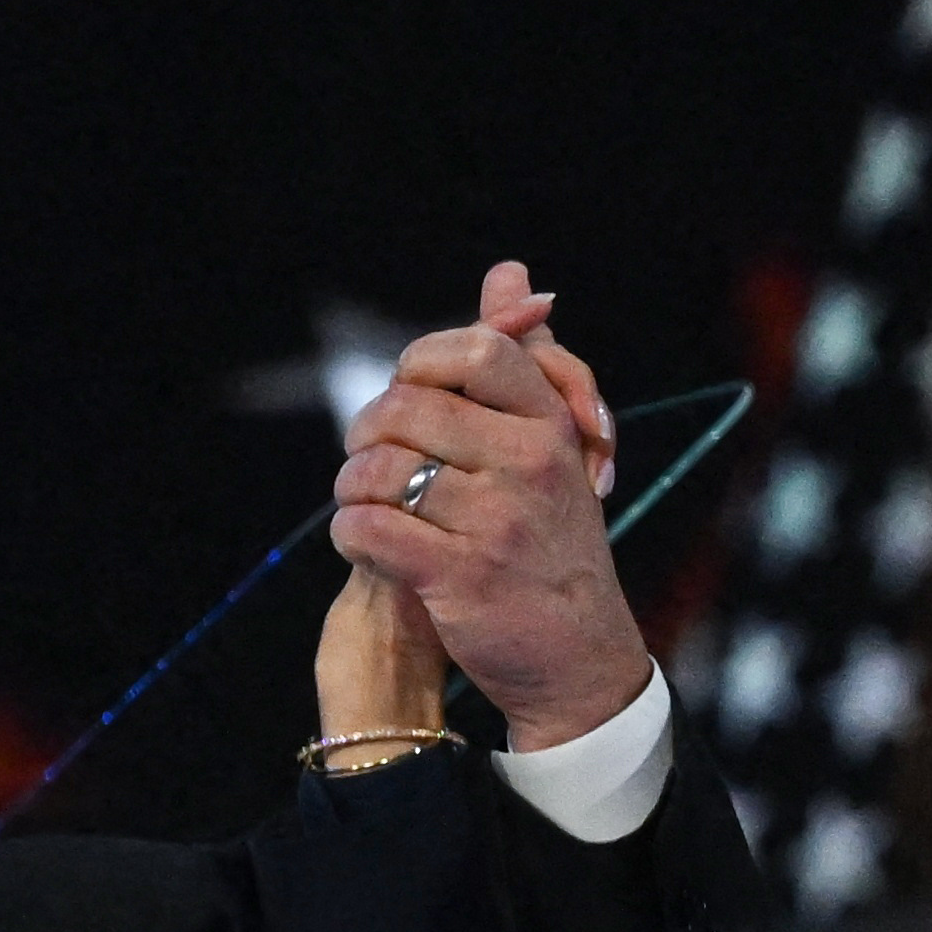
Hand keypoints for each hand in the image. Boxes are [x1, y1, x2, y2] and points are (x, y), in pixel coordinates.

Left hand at [330, 260, 654, 749]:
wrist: (580, 657)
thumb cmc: (555, 542)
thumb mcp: (555, 446)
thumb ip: (526, 356)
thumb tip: (512, 274)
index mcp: (552, 426)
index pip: (475, 349)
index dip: (421, 364)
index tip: (415, 398)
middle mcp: (532, 465)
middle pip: (406, 407)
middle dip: (368, 432)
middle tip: (372, 459)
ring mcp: (497, 522)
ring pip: (377, 469)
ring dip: (353, 488)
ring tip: (367, 505)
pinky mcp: (459, 577)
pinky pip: (367, 528)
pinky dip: (351, 534)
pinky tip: (368, 543)